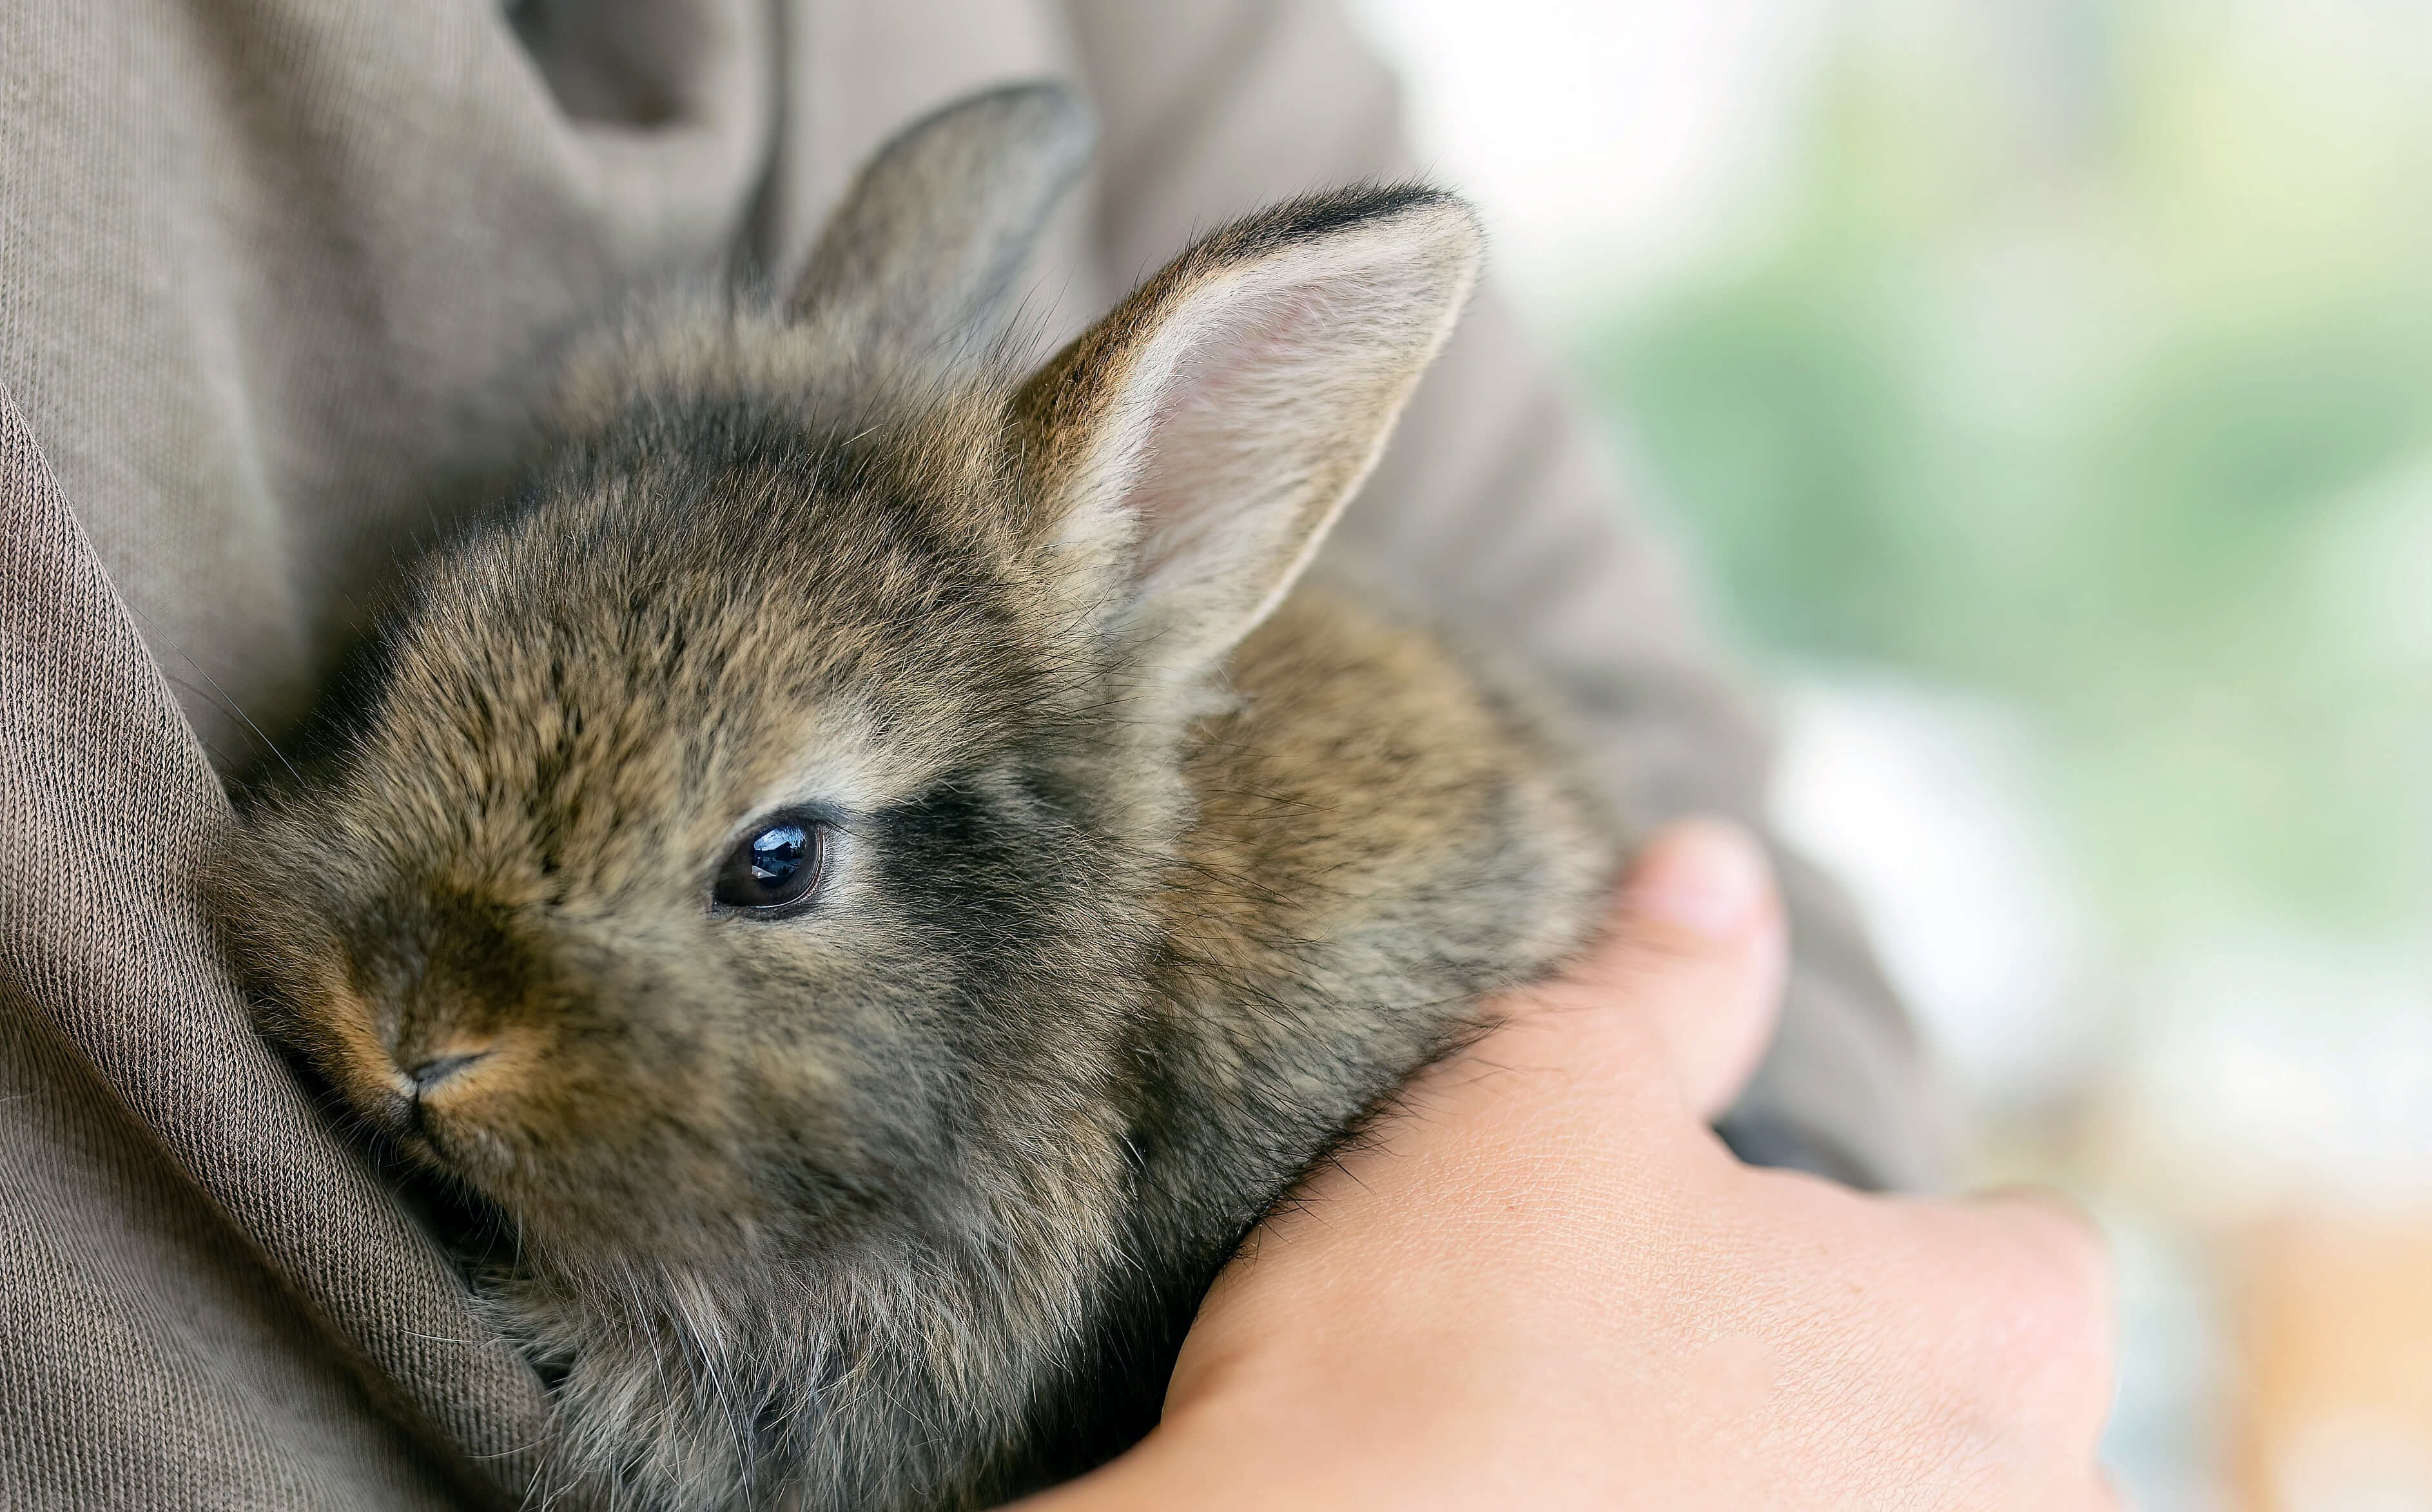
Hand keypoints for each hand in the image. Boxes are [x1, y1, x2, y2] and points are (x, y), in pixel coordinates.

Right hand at [1019, 820, 2116, 1510]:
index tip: (1745, 1248)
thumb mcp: (1545, 1092)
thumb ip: (1666, 975)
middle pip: (1990, 1413)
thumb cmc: (1445, 1342)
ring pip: (1911, 1510)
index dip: (1881, 1233)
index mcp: (2006, 1335)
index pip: (2026, 1251)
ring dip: (1812, 1480)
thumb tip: (1715, 864)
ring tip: (1629, 1456)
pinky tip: (1599, 1506)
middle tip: (1668, 1355)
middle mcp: (2033, 1506)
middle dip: (1860, 1375)